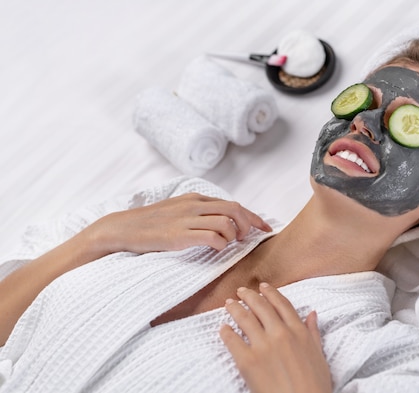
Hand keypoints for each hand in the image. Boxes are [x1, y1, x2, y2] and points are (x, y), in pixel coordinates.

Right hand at [81, 193, 271, 258]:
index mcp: (196, 198)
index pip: (234, 204)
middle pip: (234, 210)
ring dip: (233, 236)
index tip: (266, 228)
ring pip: (225, 223)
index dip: (254, 217)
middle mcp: (194, 205)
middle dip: (248, 225)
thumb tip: (224, 222)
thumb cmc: (151, 223)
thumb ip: (200, 212)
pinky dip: (220, 243)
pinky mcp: (178, 235)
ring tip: (228, 244)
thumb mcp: (178, 210)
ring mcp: (186, 219)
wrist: (122, 228)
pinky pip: (211, 236)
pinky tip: (216, 248)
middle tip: (247, 239)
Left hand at [220, 284, 331, 392]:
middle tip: (241, 291)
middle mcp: (280, 334)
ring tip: (229, 303)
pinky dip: (226, 332)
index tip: (263, 286)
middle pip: (261, 307)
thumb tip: (312, 314)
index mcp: (298, 331)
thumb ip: (313, 333)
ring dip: (235, 308)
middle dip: (249, 296)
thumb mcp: (319, 355)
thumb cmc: (314, 386)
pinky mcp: (248, 361)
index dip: (270, 293)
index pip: (282, 304)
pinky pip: (233, 340)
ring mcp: (263, 346)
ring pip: (245, 319)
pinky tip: (223, 328)